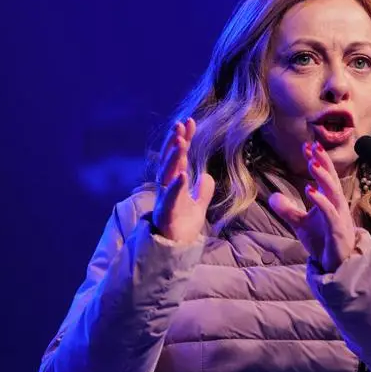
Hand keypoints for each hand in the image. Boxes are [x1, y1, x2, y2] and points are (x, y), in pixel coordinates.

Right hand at [152, 118, 215, 243]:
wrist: (175, 250)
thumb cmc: (183, 226)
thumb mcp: (198, 206)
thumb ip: (202, 190)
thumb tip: (205, 176)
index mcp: (175, 183)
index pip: (179, 156)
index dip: (183, 139)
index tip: (189, 122)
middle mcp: (167, 188)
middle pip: (170, 160)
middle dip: (174, 142)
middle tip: (180, 125)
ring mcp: (165, 199)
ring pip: (166, 175)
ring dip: (173, 158)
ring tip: (181, 143)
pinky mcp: (166, 213)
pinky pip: (170, 198)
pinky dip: (176, 186)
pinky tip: (183, 175)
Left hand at [269, 141, 357, 272]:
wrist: (336, 265)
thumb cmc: (323, 242)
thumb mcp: (300, 224)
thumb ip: (288, 210)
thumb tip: (273, 196)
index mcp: (331, 201)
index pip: (325, 177)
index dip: (318, 161)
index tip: (307, 146)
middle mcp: (338, 206)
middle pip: (332, 179)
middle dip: (323, 162)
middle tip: (313, 146)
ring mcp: (339, 217)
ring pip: (334, 192)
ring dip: (323, 177)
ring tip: (311, 163)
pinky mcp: (337, 230)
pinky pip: (330, 212)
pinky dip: (321, 200)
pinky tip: (309, 190)